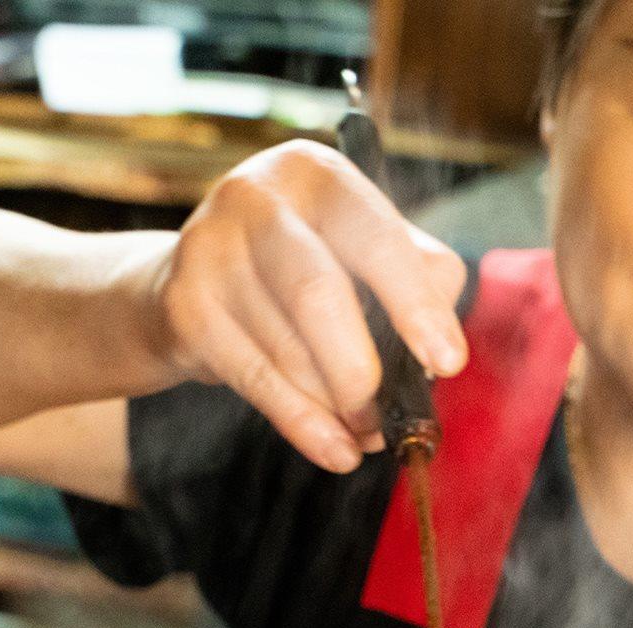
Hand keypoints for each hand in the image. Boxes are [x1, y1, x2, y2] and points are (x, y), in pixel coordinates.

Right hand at [145, 141, 469, 471]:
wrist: (188, 283)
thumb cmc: (301, 266)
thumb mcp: (361, 250)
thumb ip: (417, 276)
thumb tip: (437, 348)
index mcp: (317, 174)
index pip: (376, 236)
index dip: (416, 304)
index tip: (448, 362)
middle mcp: (256, 197)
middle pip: (317, 292)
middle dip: (360, 370)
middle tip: (390, 419)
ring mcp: (209, 247)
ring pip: (287, 346)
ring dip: (335, 406)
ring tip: (366, 434)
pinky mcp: (184, 304)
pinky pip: (255, 377)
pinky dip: (302, 423)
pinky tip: (334, 449)